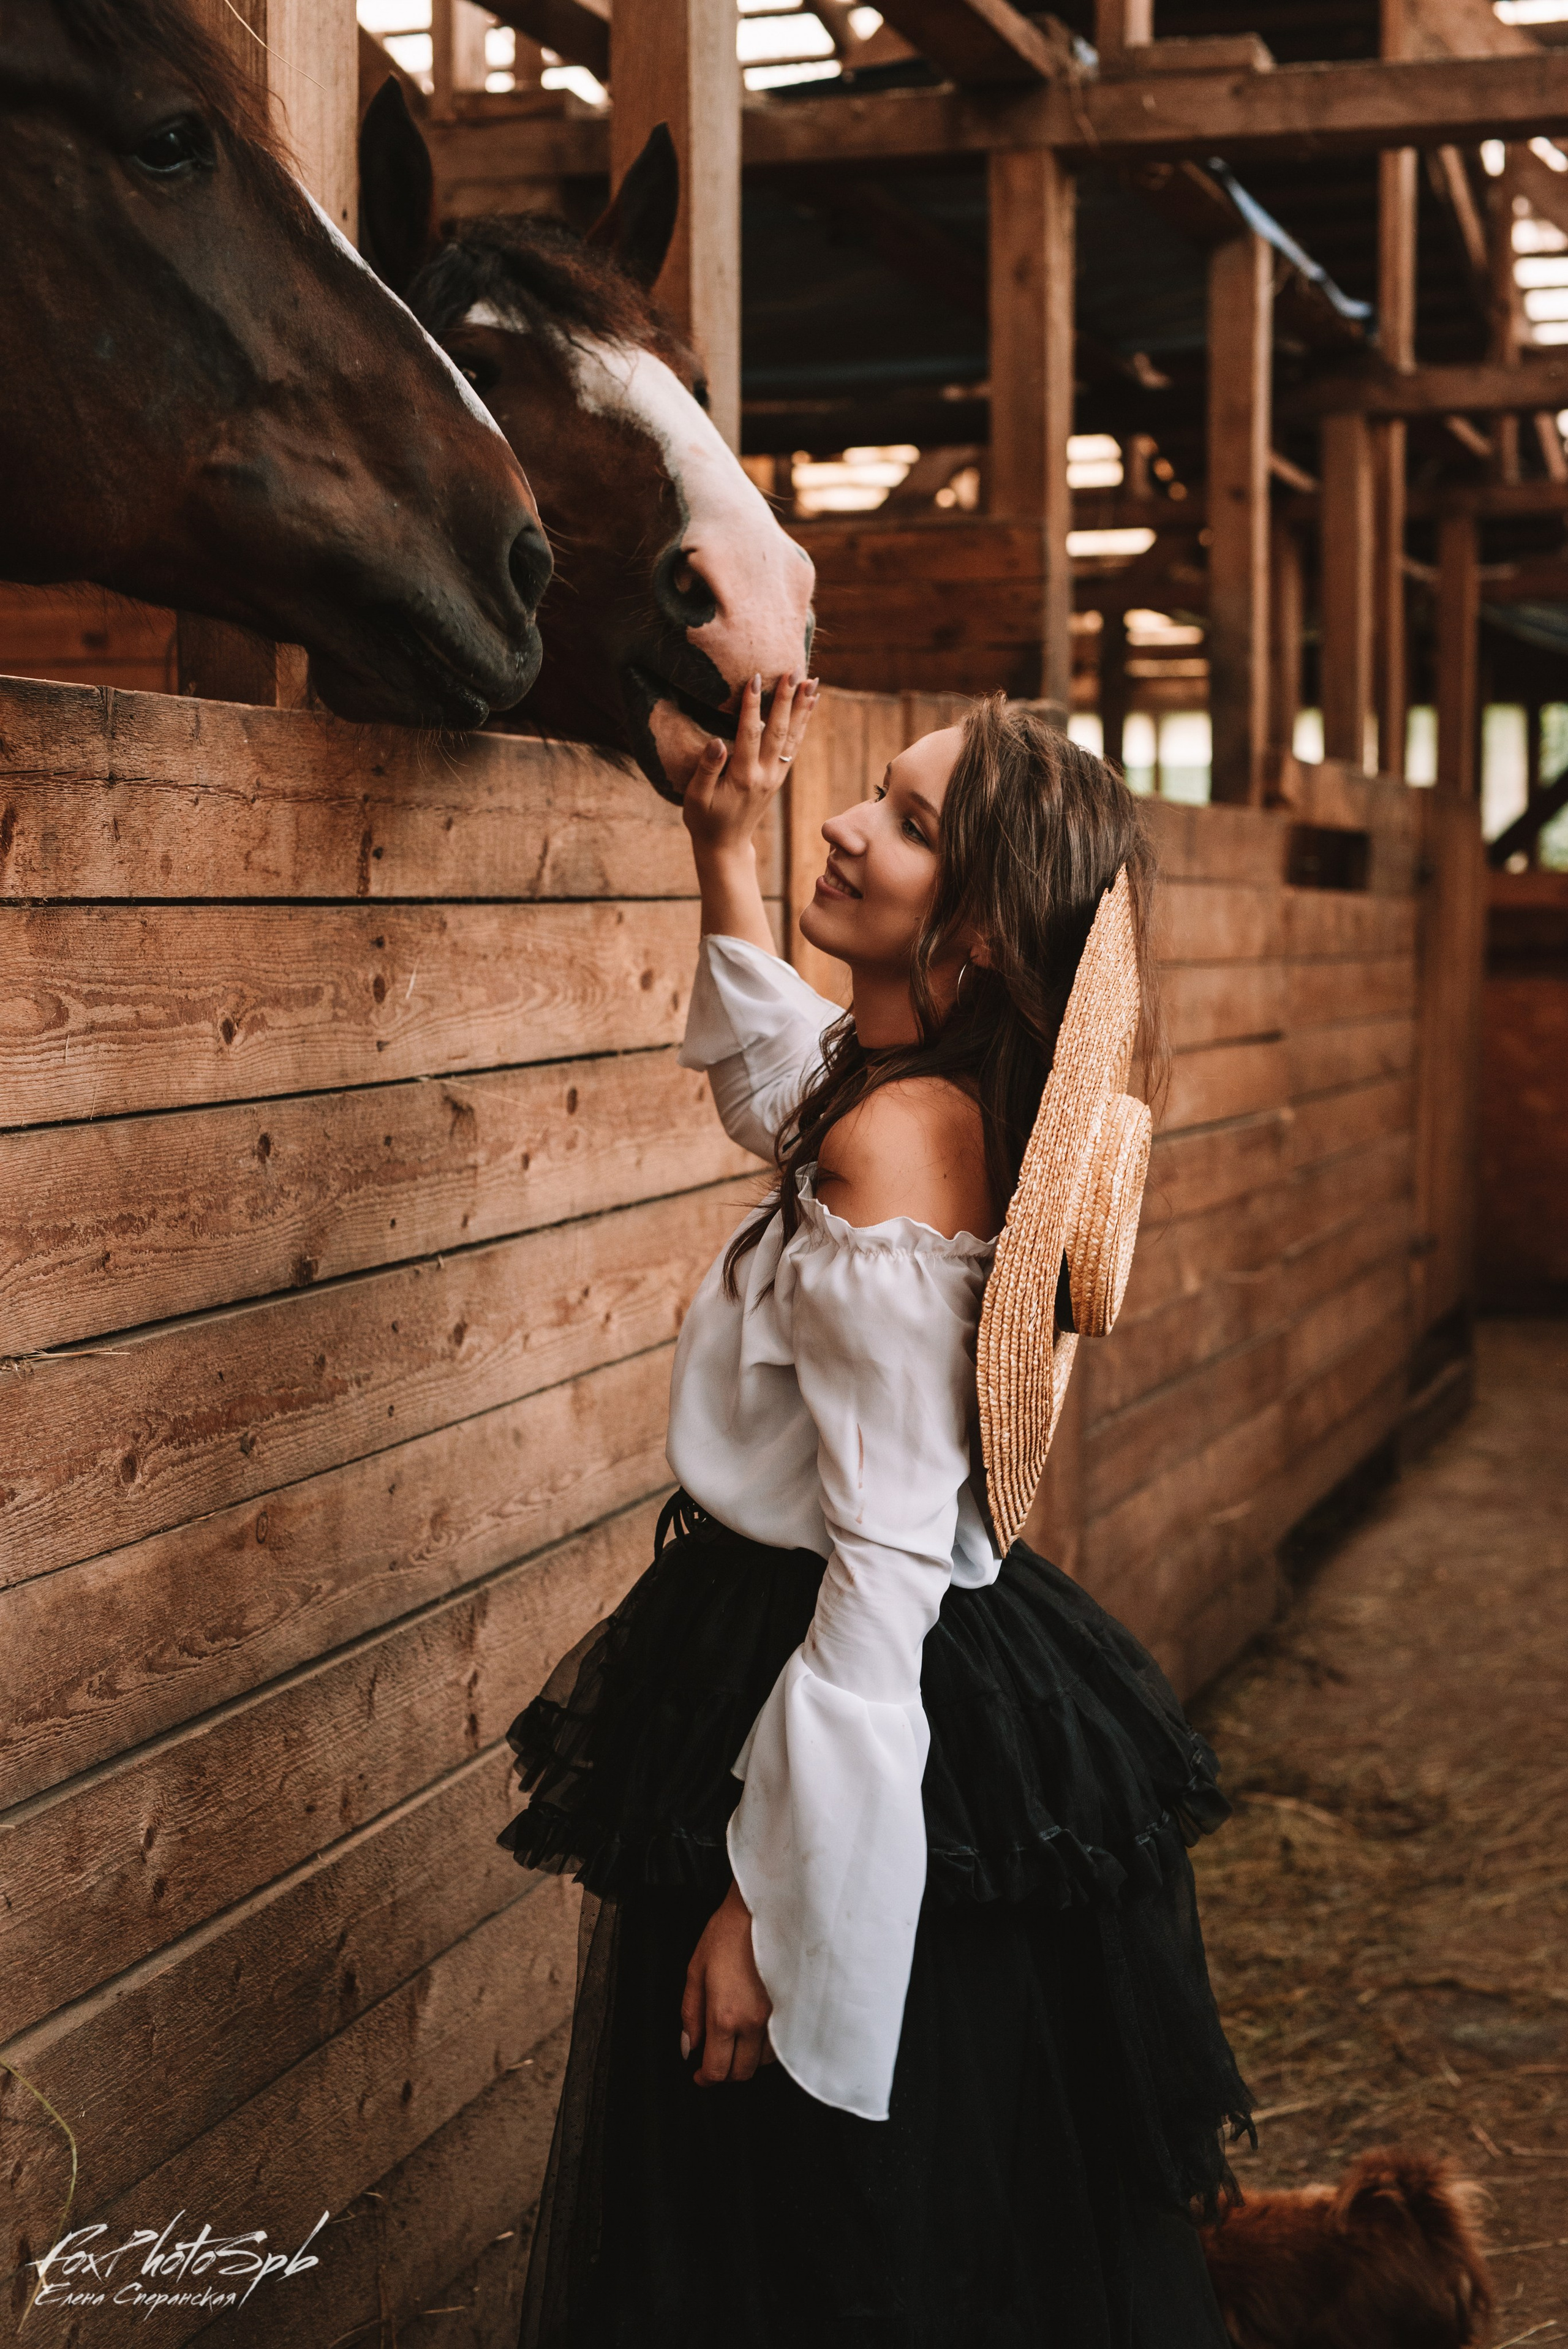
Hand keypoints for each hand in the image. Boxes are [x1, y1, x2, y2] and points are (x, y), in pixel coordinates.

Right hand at [681, 672, 818, 859]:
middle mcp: (764, 775)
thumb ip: (706, 770)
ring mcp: (774, 776)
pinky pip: (793, 745)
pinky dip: (803, 723)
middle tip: (795, 671)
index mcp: (743, 777)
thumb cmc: (704, 821)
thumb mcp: (696, 798)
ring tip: (813, 681)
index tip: (756, 678)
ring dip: (803, 708)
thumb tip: (716, 742)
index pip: (750, 733)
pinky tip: (809, 705)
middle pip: (779, 730)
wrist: (725, 846)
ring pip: (793, 737)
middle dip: (787, 699)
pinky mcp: (777, 777)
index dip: (753, 705)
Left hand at [681, 1879, 775, 2084]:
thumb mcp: (696, 1969)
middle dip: (725, 2072)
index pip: (717, 2070)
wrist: (767, 1909)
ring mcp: (778, 2019)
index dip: (705, 2078)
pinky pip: (781, 2044)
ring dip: (747, 2057)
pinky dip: (767, 2045)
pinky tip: (758, 2029)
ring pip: (762, 2062)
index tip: (700, 2074)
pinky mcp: (794, 2010)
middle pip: (741, 2073)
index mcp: (725, 2015)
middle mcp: (753, 2023)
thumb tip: (688, 2046)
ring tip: (737, 2038)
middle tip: (715, 2057)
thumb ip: (690, 2013)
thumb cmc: (730, 1932)